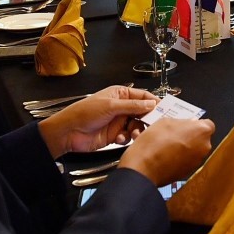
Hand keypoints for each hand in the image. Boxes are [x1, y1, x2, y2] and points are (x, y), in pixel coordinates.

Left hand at [37, 85, 160, 157]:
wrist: (68, 132)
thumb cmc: (84, 113)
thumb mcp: (111, 106)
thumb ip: (133, 105)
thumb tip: (151, 103)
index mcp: (120, 94)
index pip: (143, 96)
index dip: (154, 102)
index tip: (164, 109)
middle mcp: (121, 107)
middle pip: (143, 112)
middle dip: (147, 119)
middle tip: (153, 125)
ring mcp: (118, 121)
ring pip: (137, 125)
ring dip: (137, 130)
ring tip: (134, 134)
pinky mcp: (115, 135)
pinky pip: (128, 136)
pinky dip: (126, 138)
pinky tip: (119, 139)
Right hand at [121, 118, 215, 186]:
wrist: (144, 168)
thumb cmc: (155, 141)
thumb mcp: (166, 121)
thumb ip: (181, 123)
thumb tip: (187, 126)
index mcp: (202, 131)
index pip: (207, 124)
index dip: (196, 125)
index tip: (185, 126)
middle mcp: (204, 147)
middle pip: (201, 139)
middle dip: (191, 137)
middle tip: (175, 135)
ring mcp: (197, 162)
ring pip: (194, 151)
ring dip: (185, 148)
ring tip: (168, 147)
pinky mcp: (188, 173)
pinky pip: (186, 162)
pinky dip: (179, 159)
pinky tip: (166, 157)